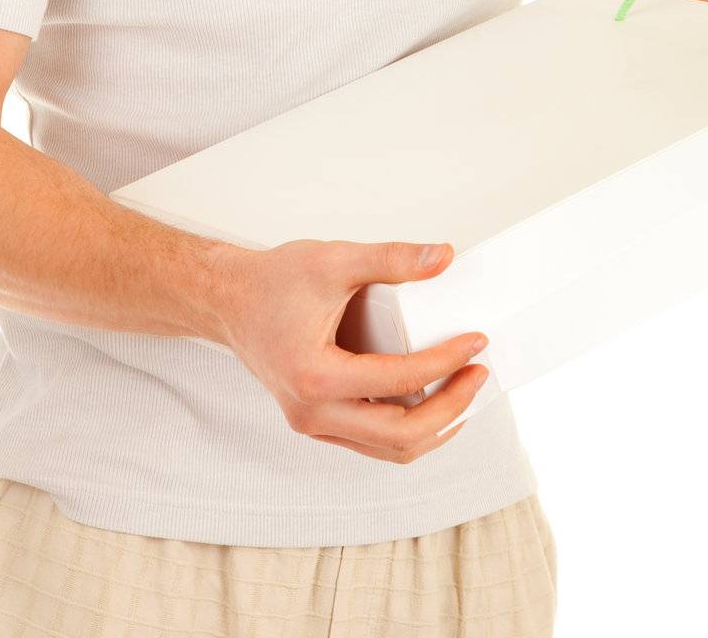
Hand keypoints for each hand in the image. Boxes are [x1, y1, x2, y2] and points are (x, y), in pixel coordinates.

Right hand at [217, 238, 488, 464]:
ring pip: (388, 449)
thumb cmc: (274, 280)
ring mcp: (313, 424)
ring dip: (434, 428)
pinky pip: (372, 441)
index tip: (476, 341)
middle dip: (451, 408)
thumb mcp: (334, 260)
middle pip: (400, 435)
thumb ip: (390, 258)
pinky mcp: (317, 421)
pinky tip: (433, 403)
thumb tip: (445, 257)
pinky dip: (408, 430)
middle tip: (479, 373)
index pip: (399, 382)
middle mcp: (312, 412)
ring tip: (465, 392)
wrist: (228, 301)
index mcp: (315, 377)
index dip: (446, 363)